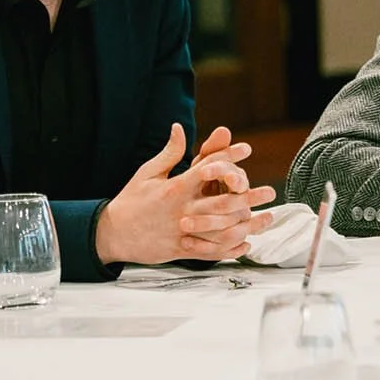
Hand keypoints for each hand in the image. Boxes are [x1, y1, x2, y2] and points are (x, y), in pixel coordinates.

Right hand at [96, 123, 277, 264]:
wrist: (110, 233)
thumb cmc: (131, 201)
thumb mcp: (147, 173)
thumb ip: (169, 153)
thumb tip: (179, 128)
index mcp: (175, 188)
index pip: (207, 169)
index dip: (228, 157)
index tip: (246, 149)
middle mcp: (182, 209)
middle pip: (221, 201)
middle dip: (248, 196)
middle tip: (269, 191)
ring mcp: (183, 230)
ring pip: (220, 229)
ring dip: (247, 224)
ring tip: (267, 218)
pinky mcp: (181, 249)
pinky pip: (210, 251)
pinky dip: (230, 248)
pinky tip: (246, 243)